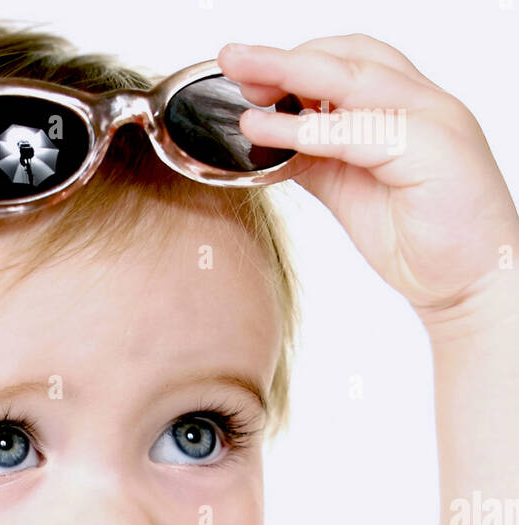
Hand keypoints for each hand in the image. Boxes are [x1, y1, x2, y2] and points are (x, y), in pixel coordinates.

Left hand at [218, 35, 518, 326]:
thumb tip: (269, 140)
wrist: (471, 286)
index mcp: (407, 109)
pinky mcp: (434, 149)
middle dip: (286, 57)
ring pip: (356, 81)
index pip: (350, 62)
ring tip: (244, 83)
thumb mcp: (351, 192)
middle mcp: (423, 105)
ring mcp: (433, 121)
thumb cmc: (421, 243)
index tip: (247, 73)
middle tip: (233, 59)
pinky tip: (273, 131)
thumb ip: (316, 159)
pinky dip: (311, 128)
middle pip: (350, 58)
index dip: (296, 62)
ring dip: (292, 76)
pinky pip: (362, 130)